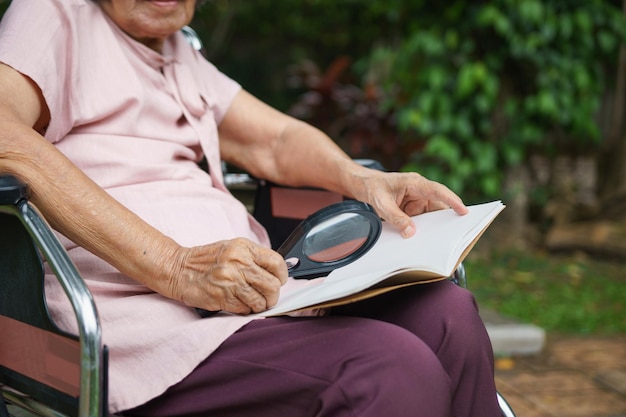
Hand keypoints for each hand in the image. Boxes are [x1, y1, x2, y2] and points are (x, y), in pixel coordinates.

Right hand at [168, 238, 287, 313]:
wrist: (177, 268)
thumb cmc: (205, 260)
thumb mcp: (232, 249)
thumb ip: (253, 258)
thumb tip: (276, 272)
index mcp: (243, 248)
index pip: (276, 262)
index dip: (282, 275)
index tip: (279, 280)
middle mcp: (239, 262)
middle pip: (273, 285)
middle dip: (273, 295)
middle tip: (267, 297)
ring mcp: (231, 281)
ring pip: (261, 301)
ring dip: (260, 305)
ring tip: (252, 301)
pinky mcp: (222, 297)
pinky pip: (245, 309)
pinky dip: (245, 310)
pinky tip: (238, 303)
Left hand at [350, 171, 468, 237]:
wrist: (362, 185)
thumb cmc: (372, 188)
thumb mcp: (381, 204)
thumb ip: (396, 218)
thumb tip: (411, 233)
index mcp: (415, 183)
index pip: (437, 191)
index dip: (452, 200)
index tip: (464, 211)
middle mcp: (420, 191)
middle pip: (438, 207)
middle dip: (445, 221)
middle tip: (453, 236)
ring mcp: (417, 201)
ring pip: (431, 216)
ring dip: (433, 228)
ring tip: (436, 242)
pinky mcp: (413, 210)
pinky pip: (422, 221)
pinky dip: (423, 230)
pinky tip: (423, 241)